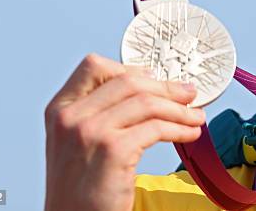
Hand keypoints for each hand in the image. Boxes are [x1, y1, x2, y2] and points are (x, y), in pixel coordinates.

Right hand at [43, 53, 204, 210]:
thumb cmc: (79, 188)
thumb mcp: (75, 142)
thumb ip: (98, 113)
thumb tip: (147, 88)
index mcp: (59, 109)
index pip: (93, 66)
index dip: (128, 68)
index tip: (154, 77)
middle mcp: (71, 116)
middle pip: (128, 81)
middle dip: (165, 87)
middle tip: (189, 94)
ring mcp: (90, 131)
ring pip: (146, 102)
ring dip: (179, 108)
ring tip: (196, 117)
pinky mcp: (113, 150)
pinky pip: (156, 128)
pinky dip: (179, 128)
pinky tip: (189, 134)